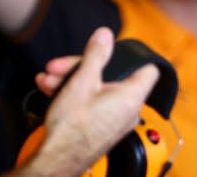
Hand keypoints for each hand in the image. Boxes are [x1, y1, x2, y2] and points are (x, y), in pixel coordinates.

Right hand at [9, 27, 158, 176]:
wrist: (56, 160)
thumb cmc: (71, 127)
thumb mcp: (82, 81)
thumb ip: (96, 54)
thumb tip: (106, 35)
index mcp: (131, 97)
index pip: (148, 69)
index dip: (132, 57)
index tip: (114, 51)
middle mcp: (128, 110)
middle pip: (112, 76)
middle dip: (82, 67)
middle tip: (60, 66)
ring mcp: (115, 120)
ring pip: (98, 89)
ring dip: (72, 80)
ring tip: (48, 80)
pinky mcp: (102, 128)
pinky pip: (93, 103)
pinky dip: (76, 95)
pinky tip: (52, 90)